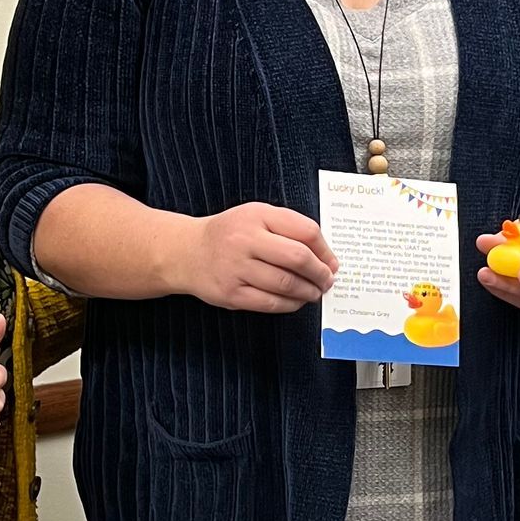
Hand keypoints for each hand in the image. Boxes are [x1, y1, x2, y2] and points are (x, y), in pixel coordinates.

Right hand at [180, 204, 335, 313]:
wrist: (187, 252)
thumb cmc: (229, 234)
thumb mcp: (257, 216)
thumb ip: (290, 229)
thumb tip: (326, 258)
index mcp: (257, 216)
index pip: (305, 231)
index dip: (325, 250)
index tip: (332, 262)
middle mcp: (245, 240)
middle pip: (298, 258)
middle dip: (320, 273)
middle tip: (327, 280)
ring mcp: (236, 268)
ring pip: (286, 284)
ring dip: (308, 292)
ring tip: (314, 292)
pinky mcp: (231, 293)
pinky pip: (270, 303)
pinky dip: (290, 304)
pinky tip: (296, 301)